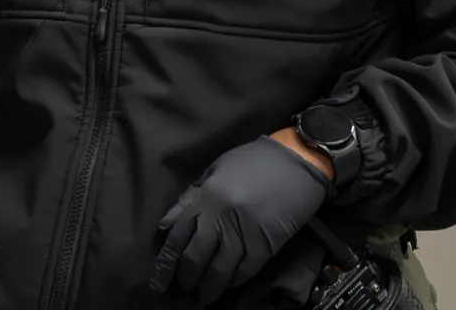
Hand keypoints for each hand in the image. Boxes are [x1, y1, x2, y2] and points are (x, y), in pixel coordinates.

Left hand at [149, 136, 328, 304]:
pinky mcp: (267, 244)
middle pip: (196, 256)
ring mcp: (244, 231)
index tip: (160, 279)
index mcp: (206, 196)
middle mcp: (221, 216)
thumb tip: (167, 225)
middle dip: (188, 277)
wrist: (296, 160)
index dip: (167, 262)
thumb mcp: (215, 170)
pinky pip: (245, 270)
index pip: (177, 235)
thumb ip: (190, 197)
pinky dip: (235, 280)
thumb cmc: (253, 161)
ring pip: (220, 269)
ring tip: (205, 295)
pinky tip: (229, 284)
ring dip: (210, 286)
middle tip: (186, 288)